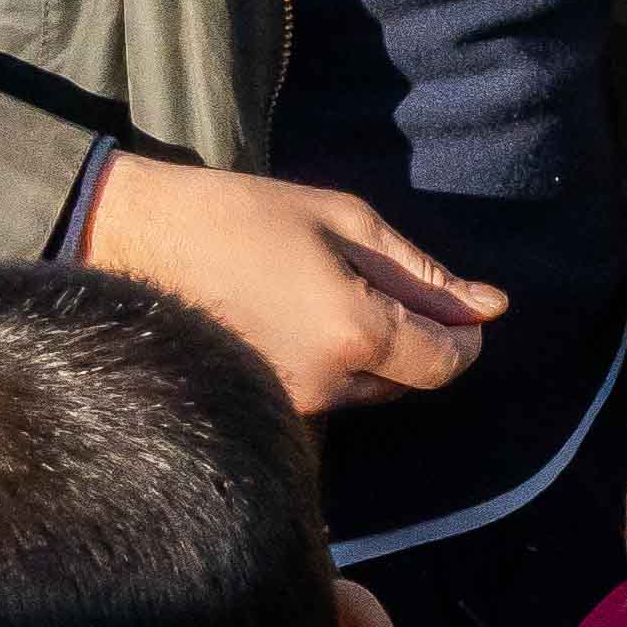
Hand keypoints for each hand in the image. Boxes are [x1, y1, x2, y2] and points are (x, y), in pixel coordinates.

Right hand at [81, 155, 498, 413]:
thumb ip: (424, 275)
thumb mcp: (347, 224)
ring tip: (324, 292)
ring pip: (365, 391)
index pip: (445, 364)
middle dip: (414, 339)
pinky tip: (296, 317)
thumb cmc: (243, 218)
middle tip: (376, 283)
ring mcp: (285, 405)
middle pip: (408, 381)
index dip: (465, 336)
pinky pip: (321, 395)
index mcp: (354, 334)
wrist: (135, 241)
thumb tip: (490, 308)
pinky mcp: (256, 408)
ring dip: (371, 354)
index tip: (460, 307)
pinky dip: (329, 365)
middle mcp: (324, 386)